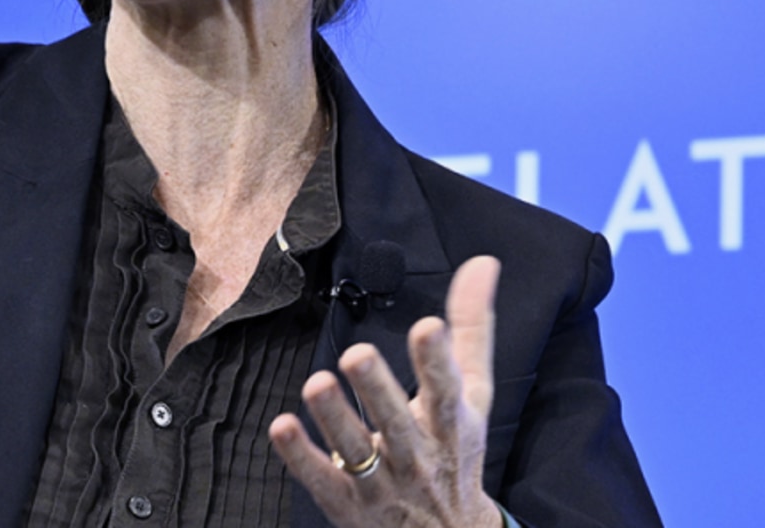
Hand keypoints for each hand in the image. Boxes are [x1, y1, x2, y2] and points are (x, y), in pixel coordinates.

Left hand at [269, 255, 502, 527]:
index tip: (428, 326)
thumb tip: (483, 261)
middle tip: (357, 353)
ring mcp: (382, 483)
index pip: (446, 391)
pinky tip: (281, 426)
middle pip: (396, 422)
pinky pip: (323, 480)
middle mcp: (418, 454)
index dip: (437, 360)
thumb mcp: (474, 391)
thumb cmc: (457, 446)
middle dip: (377, 389)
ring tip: (315, 383)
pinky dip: (301, 456)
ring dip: (334, 418)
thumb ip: (472, 325)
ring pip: (355, 451)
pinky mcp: (348, 504)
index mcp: (451, 423)